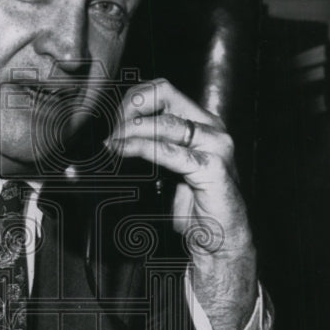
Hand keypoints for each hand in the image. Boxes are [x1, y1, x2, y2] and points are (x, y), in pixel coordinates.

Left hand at [106, 78, 257, 329]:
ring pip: (163, 121)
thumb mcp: (167, 169)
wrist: (219, 239)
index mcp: (201, 122)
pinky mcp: (211, 168)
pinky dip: (140, 148)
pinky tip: (122, 151)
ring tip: (110, 143)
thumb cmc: (194, 207)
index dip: (132, 99)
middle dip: (129, 108)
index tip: (112, 120)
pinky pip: (168, 151)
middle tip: (110, 130)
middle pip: (163, 94)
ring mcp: (214, 145)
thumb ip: (150, 147)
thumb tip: (112, 139)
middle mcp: (211, 127)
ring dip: (129, 130)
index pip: (162, 89)